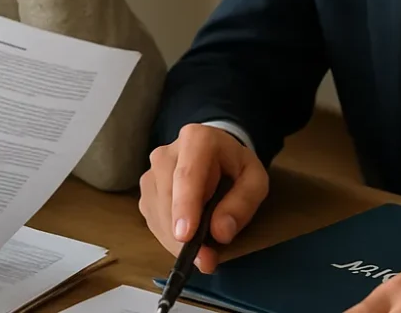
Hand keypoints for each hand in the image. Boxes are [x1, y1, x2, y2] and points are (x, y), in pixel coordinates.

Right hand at [139, 124, 268, 273]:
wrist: (215, 154)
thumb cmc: (235, 166)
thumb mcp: (254, 180)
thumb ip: (243, 203)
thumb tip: (221, 232)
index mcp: (196, 140)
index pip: (186, 175)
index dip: (184, 206)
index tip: (185, 235)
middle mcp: (166, 153)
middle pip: (167, 198)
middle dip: (182, 236)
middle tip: (206, 260)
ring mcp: (151, 172)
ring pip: (157, 213)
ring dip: (176, 240)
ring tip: (202, 251)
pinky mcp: (146, 191)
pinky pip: (153, 220)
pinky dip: (169, 237)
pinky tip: (188, 239)